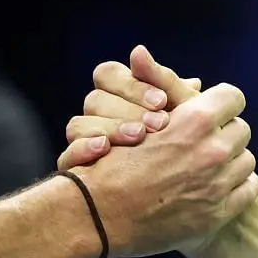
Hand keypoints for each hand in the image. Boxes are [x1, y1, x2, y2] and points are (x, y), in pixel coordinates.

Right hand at [59, 46, 201, 171]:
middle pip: (94, 99)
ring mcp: (85, 145)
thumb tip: (139, 52)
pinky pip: (67, 156)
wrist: (183, 205)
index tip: (162, 101)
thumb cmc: (190, 153)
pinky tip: (105, 150)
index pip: (108, 75)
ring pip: (77, 125)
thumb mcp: (189, 119)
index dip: (132, 85)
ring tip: (139, 137)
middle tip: (159, 124)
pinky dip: (84, 149)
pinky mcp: (79, 172)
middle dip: (128, 109)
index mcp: (119, 98)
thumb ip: (170, 86)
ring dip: (111, 128)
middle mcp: (99, 119)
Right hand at [65, 65, 257, 257]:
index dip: (221, 103)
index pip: (233, 97)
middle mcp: (213, 151)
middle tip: (203, 142)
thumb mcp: (134, 115)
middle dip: (224, 133)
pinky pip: (249, 188)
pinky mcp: (218, 213)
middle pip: (242, 129)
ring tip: (206, 166)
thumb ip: (155, 86)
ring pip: (247, 159)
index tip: (211, 112)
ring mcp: (218, 184)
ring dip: (231, 160)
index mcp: (195, 120)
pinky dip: (236, 186)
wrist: (100, 215)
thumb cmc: (113, 162)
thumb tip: (158, 60)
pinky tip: (214, 187)